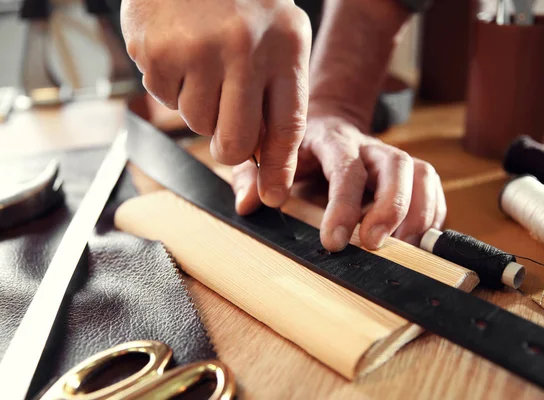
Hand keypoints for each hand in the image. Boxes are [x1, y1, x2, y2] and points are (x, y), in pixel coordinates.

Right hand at [121, 0, 310, 207]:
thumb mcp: (278, 37)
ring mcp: (196, 50)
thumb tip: (262, 164)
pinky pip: (165, 100)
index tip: (274, 196)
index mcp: (284, 46)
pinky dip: (172, 85)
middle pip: (234, 142)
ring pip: (196, 124)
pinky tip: (180, 51)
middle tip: (224, 129)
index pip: (286, 126)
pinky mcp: (155, 52)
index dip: (280, 169)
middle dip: (229, 148)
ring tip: (203, 62)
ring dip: (199, 106)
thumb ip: (277, 96)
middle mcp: (243, 49)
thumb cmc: (242, 1)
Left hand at [232, 104, 446, 251]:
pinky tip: (417, 240)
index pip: (347, 169)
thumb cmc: (294, 145)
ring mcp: (391, 158)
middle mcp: (369, 146)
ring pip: (421, 176)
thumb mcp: (265, 152)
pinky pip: (432, 189)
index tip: (333, 242)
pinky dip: (431, 216)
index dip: (343, 205)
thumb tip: (247, 204)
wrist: (325, 123)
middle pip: (398, 167)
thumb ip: (252, 174)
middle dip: (391, 209)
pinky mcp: (407, 173)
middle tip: (374, 245)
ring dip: (417, 216)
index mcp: (333, 141)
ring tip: (403, 250)